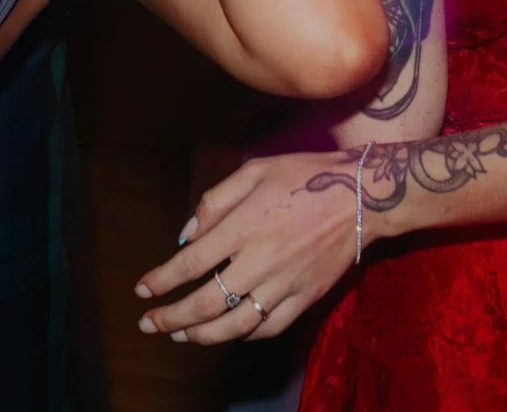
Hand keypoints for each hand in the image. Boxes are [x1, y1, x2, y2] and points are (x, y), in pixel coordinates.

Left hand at [132, 150, 359, 342]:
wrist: (364, 196)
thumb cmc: (306, 175)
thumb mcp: (256, 170)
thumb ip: (215, 200)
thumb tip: (186, 235)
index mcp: (245, 226)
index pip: (190, 264)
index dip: (161, 280)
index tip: (142, 289)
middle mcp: (261, 261)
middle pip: (206, 302)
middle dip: (171, 317)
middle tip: (148, 324)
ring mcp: (285, 284)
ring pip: (235, 325)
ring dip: (201, 335)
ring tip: (180, 335)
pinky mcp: (306, 297)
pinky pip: (268, 327)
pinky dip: (243, 335)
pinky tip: (227, 333)